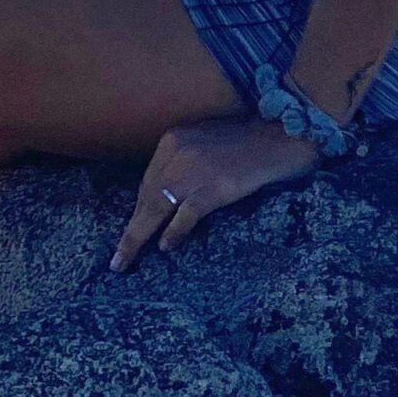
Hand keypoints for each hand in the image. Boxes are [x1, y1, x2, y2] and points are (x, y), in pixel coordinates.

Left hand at [108, 112, 318, 272]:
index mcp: (172, 141)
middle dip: (131, 228)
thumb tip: (169, 196)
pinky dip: (173, 233)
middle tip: (118, 257)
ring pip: (156, 208)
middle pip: (146, 197)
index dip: (138, 209)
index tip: (130, 230)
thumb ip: (184, 162)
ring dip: (138, 237)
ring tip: (126, 260)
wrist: (279, 137)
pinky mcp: (214, 187)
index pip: (147, 181)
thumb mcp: (204, 142)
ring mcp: (194, 171)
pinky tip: (166, 247)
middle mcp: (176, 153)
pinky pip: (186, 215)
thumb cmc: (246, 142)